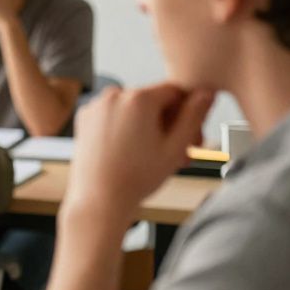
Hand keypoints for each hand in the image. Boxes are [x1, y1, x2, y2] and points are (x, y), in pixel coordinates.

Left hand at [60, 83, 213, 232]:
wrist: (98, 198)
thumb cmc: (136, 178)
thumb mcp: (176, 147)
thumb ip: (194, 115)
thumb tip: (205, 92)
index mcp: (139, 98)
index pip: (177, 91)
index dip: (188, 113)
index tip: (191, 136)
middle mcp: (114, 95)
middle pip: (154, 100)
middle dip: (169, 123)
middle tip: (179, 152)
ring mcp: (97, 105)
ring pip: (133, 108)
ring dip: (148, 126)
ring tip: (155, 156)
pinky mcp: (84, 117)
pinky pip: (114, 115)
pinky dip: (125, 127)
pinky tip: (132, 151)